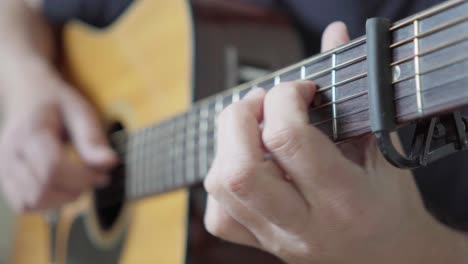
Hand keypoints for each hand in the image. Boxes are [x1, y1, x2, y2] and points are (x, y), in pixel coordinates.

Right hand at [0, 58, 116, 211]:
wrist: (29, 97)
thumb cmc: (58, 104)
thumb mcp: (81, 112)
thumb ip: (92, 139)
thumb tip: (110, 163)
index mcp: (29, 133)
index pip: (53, 169)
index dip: (83, 178)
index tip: (103, 175)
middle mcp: (9, 153)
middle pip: (42, 189)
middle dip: (75, 189)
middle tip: (94, 178)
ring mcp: (2, 168)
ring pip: (32, 202)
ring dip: (62, 199)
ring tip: (79, 182)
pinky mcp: (4, 179)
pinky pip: (24, 204)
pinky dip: (48, 202)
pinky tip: (63, 187)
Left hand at [204, 22, 467, 262]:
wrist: (389, 258)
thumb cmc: (388, 205)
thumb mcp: (382, 148)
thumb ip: (352, 91)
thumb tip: (333, 35)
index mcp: (345, 199)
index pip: (288, 141)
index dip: (283, 98)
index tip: (300, 90)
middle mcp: (305, 225)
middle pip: (239, 169)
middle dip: (239, 118)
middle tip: (261, 103)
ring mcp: (277, 238)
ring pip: (221, 188)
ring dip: (226, 144)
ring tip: (252, 129)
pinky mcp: (260, 244)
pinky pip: (219, 216)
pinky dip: (222, 180)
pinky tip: (249, 166)